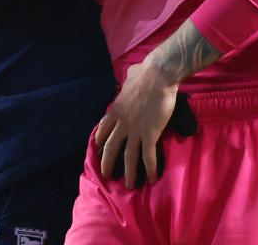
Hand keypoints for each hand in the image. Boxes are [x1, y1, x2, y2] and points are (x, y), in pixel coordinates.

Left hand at [95, 60, 179, 188]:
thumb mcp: (131, 75)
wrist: (158, 75)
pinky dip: (150, 168)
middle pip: (111, 147)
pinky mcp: (150, 134)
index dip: (100, 140)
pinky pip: (148, 155)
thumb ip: (128, 79)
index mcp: (116, 109)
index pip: (103, 128)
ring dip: (129, 172)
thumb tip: (132, 73)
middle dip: (107, 162)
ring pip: (128, 156)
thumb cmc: (145, 73)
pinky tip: (153, 178)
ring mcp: (135, 130)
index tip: (99, 149)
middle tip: (107, 175)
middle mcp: (122, 123)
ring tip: (130, 185)